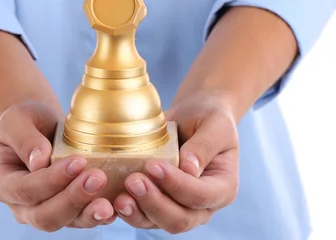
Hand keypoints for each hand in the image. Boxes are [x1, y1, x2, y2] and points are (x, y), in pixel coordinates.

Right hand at [0, 102, 115, 229]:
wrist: (41, 125)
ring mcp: (43, 210)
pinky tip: (113, 207)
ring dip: (88, 213)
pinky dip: (97, 216)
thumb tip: (40, 161)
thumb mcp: (16, 119)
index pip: (26, 189)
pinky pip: (80, 220)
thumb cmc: (26, 120)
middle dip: (73, 199)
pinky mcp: (66, 210)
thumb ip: (24, 138)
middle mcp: (20, 205)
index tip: (78, 161)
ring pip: (65, 223)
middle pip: (45, 215)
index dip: (52, 180)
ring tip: (109, 202)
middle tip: (98, 178)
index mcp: (1, 183)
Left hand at [113, 93, 238, 233]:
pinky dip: (128, 210)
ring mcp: (179, 206)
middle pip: (179, 219)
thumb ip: (204, 145)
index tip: (154, 165)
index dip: (176, 185)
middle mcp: (202, 205)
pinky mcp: (158, 202)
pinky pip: (142, 214)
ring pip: (158, 222)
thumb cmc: (210, 116)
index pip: (200, 196)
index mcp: (223, 187)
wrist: (196, 114)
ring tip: (119, 196)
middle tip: (133, 181)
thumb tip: (188, 169)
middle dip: (154, 203)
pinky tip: (112, 198)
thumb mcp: (215, 124)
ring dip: (137, 212)